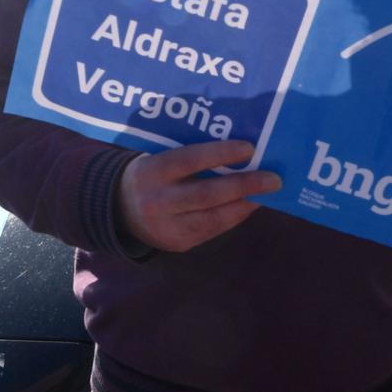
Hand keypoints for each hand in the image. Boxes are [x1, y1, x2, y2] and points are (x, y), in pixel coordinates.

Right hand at [116, 140, 280, 253]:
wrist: (117, 209)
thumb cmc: (150, 173)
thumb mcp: (159, 157)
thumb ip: (190, 156)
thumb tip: (239, 150)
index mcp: (152, 171)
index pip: (190, 159)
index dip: (221, 153)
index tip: (249, 148)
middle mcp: (157, 201)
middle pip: (207, 193)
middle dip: (244, 185)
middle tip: (274, 179)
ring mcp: (166, 226)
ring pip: (213, 217)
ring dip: (244, 205)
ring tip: (268, 194)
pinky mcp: (177, 243)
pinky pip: (211, 230)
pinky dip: (233, 217)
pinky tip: (248, 206)